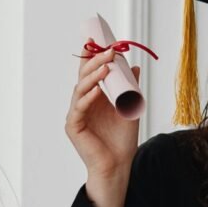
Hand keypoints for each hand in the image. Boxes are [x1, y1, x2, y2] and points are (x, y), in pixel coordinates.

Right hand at [65, 46, 139, 182]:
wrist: (119, 165)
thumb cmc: (122, 140)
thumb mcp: (130, 108)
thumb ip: (130, 88)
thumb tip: (135, 66)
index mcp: (93, 98)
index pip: (90, 73)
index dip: (92, 57)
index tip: (98, 41)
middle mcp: (82, 103)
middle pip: (84, 77)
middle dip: (95, 61)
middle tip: (108, 50)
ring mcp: (76, 115)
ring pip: (80, 89)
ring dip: (92, 76)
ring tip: (105, 66)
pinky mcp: (73, 127)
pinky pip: (79, 108)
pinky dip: (88, 98)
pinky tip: (98, 91)